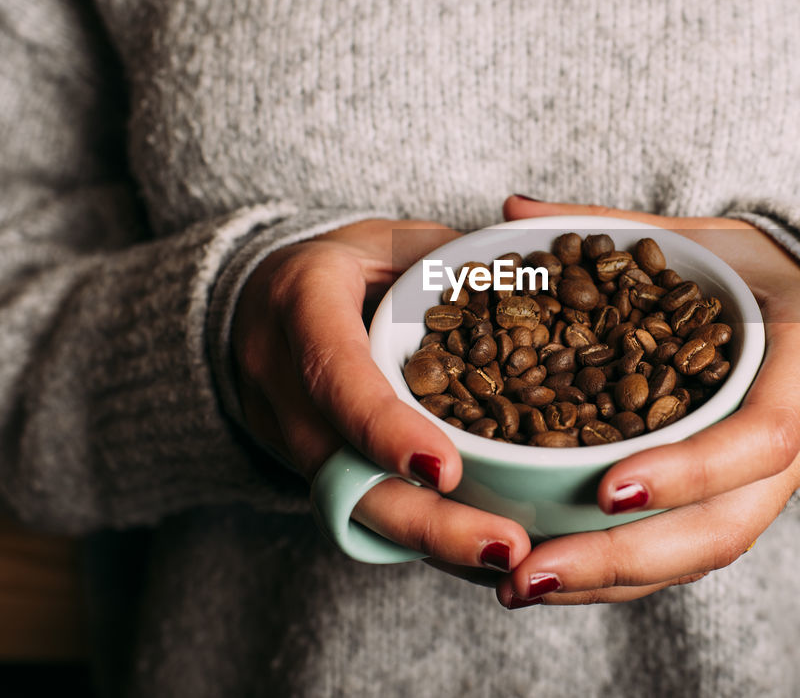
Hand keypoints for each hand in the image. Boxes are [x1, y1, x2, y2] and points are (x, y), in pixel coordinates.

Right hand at [231, 219, 533, 573]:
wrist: (257, 298)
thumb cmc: (345, 260)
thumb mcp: (391, 238)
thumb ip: (454, 261)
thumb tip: (542, 279)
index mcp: (300, 302)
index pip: (335, 372)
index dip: (384, 427)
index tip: (446, 470)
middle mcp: (278, 376)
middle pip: (342, 469)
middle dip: (424, 520)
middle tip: (505, 547)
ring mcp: (284, 430)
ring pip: (351, 506)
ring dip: (430, 544)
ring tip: (508, 561)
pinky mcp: (308, 466)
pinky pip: (361, 512)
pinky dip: (421, 540)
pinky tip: (483, 556)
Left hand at [493, 197, 799, 607]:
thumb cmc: (768, 276)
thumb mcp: (712, 238)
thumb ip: (620, 226)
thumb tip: (513, 210)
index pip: (765, 434)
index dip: (692, 469)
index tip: (607, 489)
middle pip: (726, 527)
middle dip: (628, 557)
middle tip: (533, 571)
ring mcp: (775, 485)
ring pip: (703, 556)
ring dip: (613, 581)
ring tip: (521, 585)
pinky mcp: (742, 505)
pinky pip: (688, 553)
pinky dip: (622, 574)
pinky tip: (552, 578)